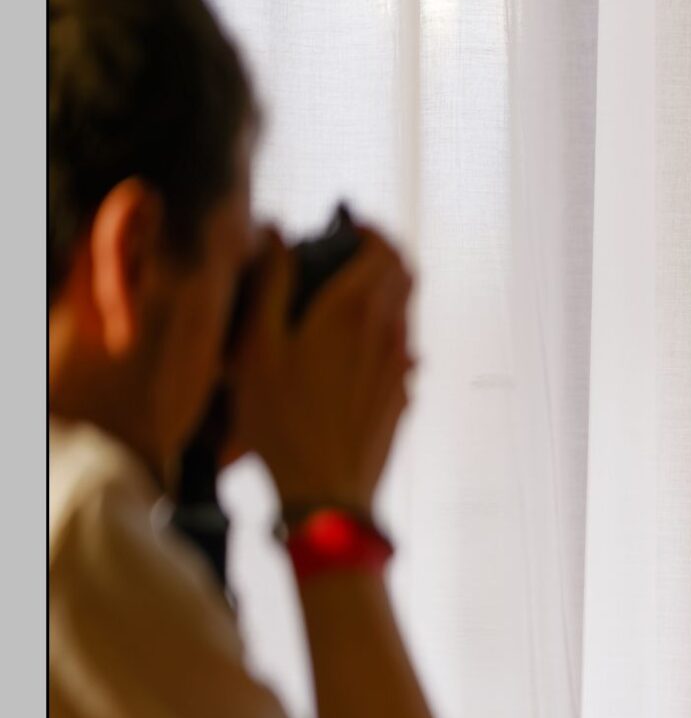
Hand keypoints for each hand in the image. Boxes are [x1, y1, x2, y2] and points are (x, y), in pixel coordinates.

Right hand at [227, 218, 416, 511]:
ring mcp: (401, 365)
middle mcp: (389, 332)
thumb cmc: (281, 420)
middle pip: (403, 275)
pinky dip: (383, 331)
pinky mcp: (402, 394)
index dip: (368, 230)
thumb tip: (277, 231)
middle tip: (347, 253)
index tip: (345, 226)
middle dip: (380, 255)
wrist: (325, 491)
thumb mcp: (258, 345)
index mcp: (354, 309)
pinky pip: (401, 348)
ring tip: (344, 297)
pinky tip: (351, 347)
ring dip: (383, 293)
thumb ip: (271, 282)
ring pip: (405, 311)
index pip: (384, 248)